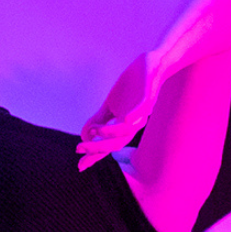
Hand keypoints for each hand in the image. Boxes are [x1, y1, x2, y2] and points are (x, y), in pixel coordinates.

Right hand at [77, 53, 158, 168]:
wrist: (151, 65)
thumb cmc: (131, 87)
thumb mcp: (110, 104)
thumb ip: (98, 120)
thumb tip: (85, 136)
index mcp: (124, 126)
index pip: (108, 145)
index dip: (94, 156)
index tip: (79, 166)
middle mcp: (133, 123)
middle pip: (116, 143)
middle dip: (98, 148)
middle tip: (80, 148)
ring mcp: (142, 112)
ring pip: (127, 130)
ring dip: (110, 133)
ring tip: (95, 132)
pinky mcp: (148, 97)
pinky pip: (143, 110)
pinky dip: (135, 116)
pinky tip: (126, 120)